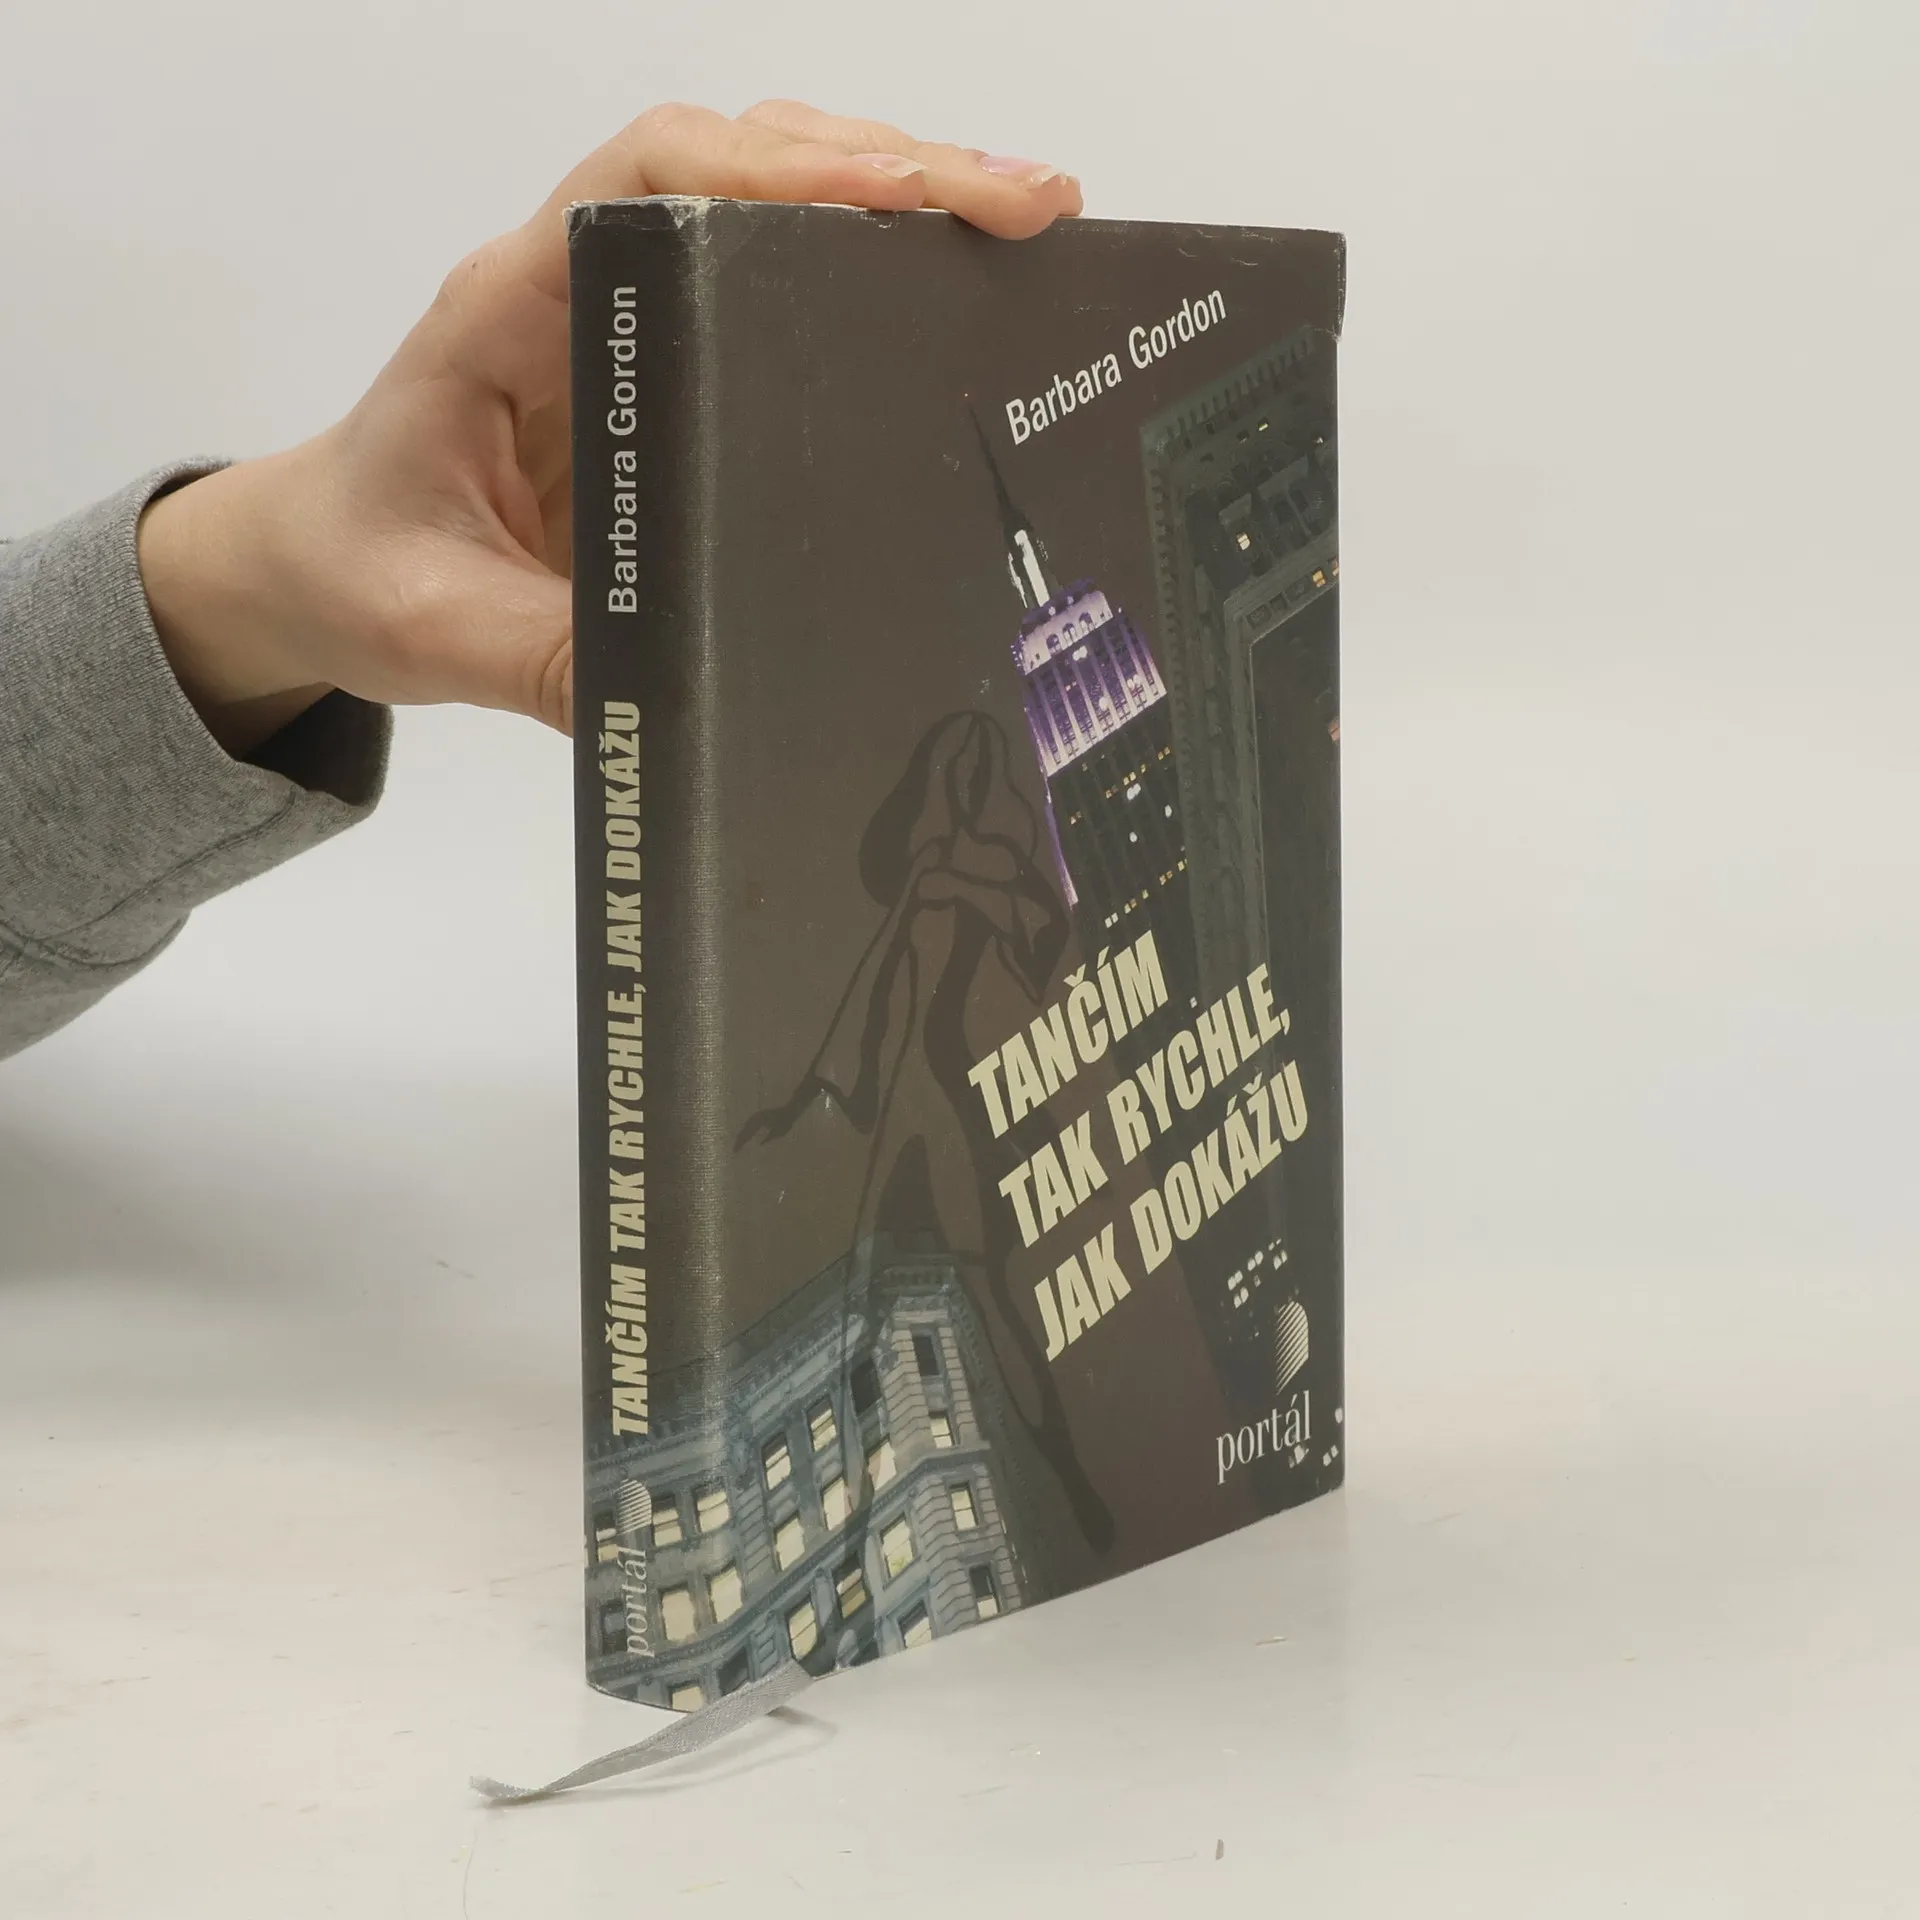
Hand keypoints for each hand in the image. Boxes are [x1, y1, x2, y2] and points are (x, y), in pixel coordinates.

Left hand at [137, 102, 1082, 754]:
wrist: (322, 567)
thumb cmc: (363, 569)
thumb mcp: (439, 630)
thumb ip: (541, 659)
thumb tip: (677, 695)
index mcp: (509, 313)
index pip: (651, 183)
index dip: (783, 171)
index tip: (904, 201)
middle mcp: (575, 282)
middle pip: (740, 156)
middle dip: (890, 163)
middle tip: (1026, 203)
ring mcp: (625, 307)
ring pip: (766, 187)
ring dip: (895, 184)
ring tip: (1022, 216)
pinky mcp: (663, 353)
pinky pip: (767, 263)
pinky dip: (864, 248)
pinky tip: (948, 274)